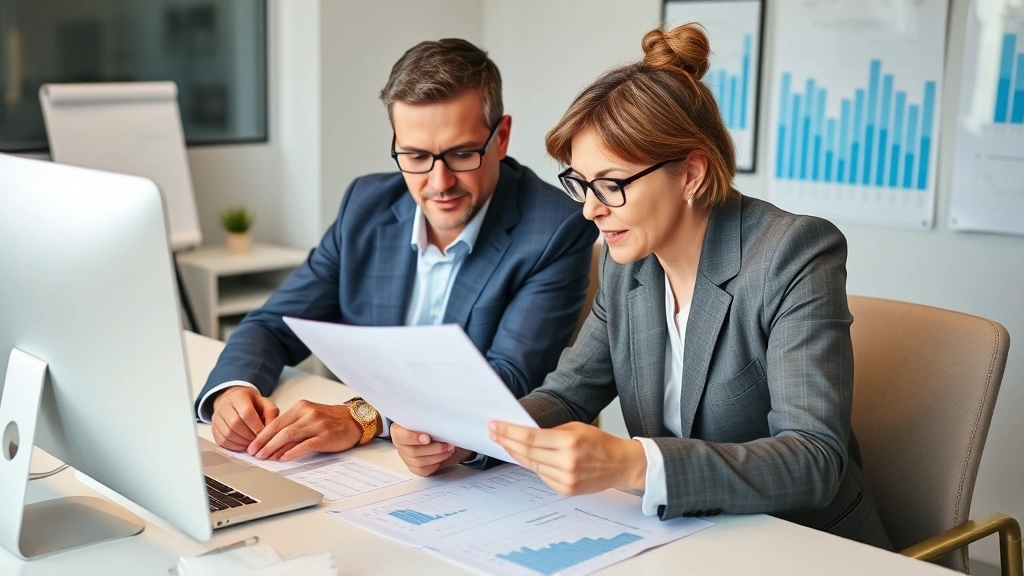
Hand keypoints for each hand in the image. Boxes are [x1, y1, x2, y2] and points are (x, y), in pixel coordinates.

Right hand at [211, 387, 279, 451]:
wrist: (233, 401)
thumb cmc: (251, 403)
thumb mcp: (264, 403)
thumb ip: (271, 414)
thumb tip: (271, 430)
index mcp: (238, 397)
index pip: (246, 412)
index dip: (256, 426)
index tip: (263, 434)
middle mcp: (224, 406)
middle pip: (235, 424)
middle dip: (249, 436)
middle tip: (258, 441)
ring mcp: (216, 418)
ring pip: (227, 434)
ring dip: (242, 442)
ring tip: (252, 444)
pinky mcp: (214, 429)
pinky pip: (222, 441)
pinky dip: (235, 446)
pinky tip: (243, 445)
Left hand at [247, 400, 362, 460]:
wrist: (354, 420)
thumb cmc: (331, 421)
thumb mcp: (309, 418)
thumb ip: (292, 427)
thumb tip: (272, 445)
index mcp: (301, 407)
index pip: (275, 422)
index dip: (262, 435)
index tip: (252, 446)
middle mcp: (308, 413)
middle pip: (280, 429)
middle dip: (264, 443)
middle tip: (254, 454)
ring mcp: (317, 424)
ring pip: (290, 436)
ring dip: (274, 448)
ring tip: (265, 458)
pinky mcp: (326, 436)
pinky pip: (306, 444)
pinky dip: (293, 452)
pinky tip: (284, 458)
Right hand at [391, 423, 471, 476]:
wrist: (445, 436)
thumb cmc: (436, 424)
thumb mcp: (433, 417)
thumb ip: (430, 418)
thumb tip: (436, 414)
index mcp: (399, 429)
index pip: (400, 435)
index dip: (413, 438)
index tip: (428, 438)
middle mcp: (401, 444)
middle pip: (412, 451)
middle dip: (433, 448)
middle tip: (447, 444)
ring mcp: (407, 457)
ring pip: (418, 462)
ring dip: (437, 456)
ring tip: (449, 449)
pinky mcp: (414, 467)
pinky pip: (423, 470)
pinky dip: (435, 464)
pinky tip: (443, 456)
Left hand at [489, 421, 646, 495]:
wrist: (620, 464)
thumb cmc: (599, 442)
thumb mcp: (576, 428)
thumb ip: (550, 432)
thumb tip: (524, 433)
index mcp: (569, 442)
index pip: (530, 438)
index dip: (509, 432)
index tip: (495, 426)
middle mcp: (566, 462)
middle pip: (527, 452)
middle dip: (507, 442)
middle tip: (494, 433)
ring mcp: (565, 479)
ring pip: (532, 465)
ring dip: (516, 454)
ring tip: (506, 443)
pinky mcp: (566, 490)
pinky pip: (542, 476)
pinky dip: (532, 465)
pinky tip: (525, 457)